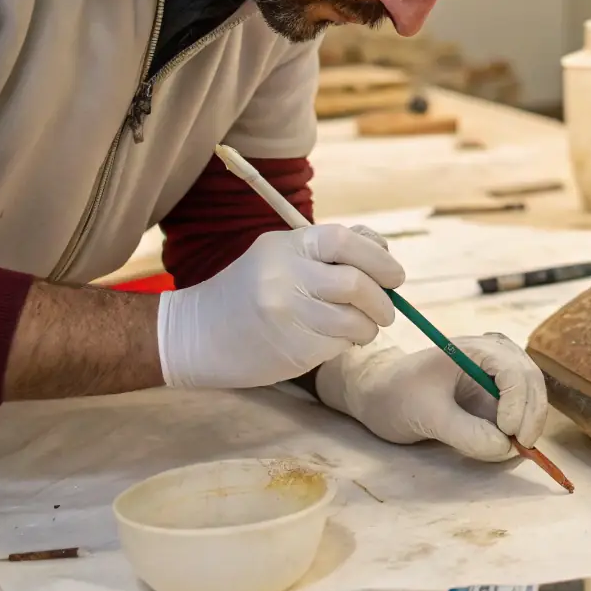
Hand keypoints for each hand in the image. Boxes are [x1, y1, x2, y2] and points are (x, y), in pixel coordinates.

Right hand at [156, 224, 403, 388]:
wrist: (196, 334)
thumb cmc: (249, 289)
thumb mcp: (281, 255)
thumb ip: (328, 250)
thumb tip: (383, 251)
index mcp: (286, 246)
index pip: (344, 241)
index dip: (378, 256)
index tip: (394, 275)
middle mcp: (285, 277)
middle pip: (355, 284)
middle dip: (382, 299)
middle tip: (387, 309)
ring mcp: (287, 315)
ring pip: (353, 320)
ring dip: (369, 326)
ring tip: (362, 327)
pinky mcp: (290, 349)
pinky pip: (337, 344)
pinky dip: (346, 343)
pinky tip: (333, 340)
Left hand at [315, 333, 548, 461]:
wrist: (380, 395)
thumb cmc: (396, 396)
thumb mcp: (426, 415)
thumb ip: (465, 431)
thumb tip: (505, 447)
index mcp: (476, 349)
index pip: (514, 372)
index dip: (518, 403)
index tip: (508, 434)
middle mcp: (494, 355)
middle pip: (531, 381)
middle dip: (530, 415)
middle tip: (520, 448)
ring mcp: (497, 374)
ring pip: (531, 396)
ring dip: (528, 423)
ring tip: (512, 449)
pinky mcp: (495, 394)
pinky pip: (519, 410)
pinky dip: (519, 428)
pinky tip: (508, 445)